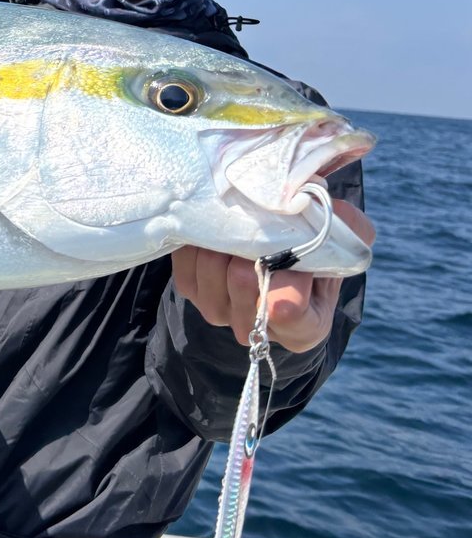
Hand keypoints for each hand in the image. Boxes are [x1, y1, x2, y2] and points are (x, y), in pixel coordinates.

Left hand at [171, 200, 375, 352]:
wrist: (273, 254)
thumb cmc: (313, 250)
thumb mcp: (342, 242)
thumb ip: (349, 230)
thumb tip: (331, 211)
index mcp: (304, 325)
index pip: (289, 312)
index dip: (287, 294)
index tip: (286, 277)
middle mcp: (256, 325)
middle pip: (243, 279)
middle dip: (253, 243)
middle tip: (264, 220)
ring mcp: (219, 310)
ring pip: (212, 265)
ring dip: (226, 237)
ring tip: (242, 221)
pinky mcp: (191, 288)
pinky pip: (188, 259)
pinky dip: (202, 238)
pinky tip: (217, 227)